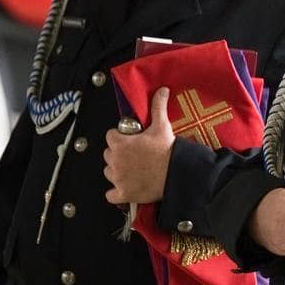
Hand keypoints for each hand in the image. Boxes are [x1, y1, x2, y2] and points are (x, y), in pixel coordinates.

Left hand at [104, 87, 174, 203]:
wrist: (176, 174)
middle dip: (118, 154)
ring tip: (133, 169)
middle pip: (109, 154)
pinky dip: (117, 192)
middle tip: (134, 154)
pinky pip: (111, 195)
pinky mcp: (123, 194)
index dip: (120, 137)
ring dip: (117, 171)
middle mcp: (115, 161)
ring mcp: (118, 179)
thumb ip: (158, 107)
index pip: (110, 137)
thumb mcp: (162, 126)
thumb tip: (162, 90)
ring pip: (109, 172)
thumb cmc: (166, 151)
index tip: (130, 140)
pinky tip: (127, 187)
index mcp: (120, 144)